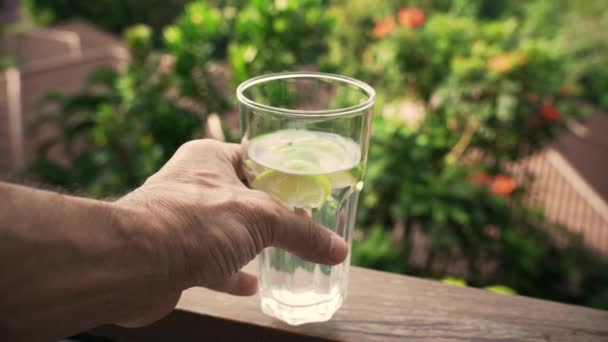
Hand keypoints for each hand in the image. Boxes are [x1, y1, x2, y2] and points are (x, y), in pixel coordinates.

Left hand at [115, 139, 347, 326]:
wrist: (134, 264)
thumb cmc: (193, 222)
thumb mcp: (261, 218)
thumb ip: (302, 232)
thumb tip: (338, 248)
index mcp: (210, 158)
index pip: (254, 155)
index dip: (281, 169)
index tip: (306, 184)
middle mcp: (193, 184)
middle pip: (242, 195)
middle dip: (269, 210)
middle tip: (300, 220)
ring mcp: (182, 220)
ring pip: (226, 230)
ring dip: (252, 242)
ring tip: (281, 251)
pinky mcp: (175, 255)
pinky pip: (212, 262)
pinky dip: (232, 274)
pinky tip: (252, 285)